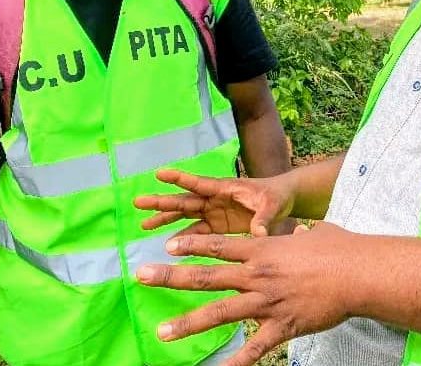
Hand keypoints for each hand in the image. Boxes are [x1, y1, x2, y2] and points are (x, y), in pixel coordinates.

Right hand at [134, 169, 294, 236]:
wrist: (283, 202)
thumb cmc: (277, 197)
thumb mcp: (273, 205)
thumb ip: (264, 219)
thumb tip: (259, 234)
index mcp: (225, 188)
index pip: (199, 183)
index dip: (180, 178)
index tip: (159, 173)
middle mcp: (215, 199)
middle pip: (184, 199)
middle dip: (162, 201)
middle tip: (138, 202)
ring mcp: (214, 212)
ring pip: (185, 215)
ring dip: (166, 219)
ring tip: (143, 226)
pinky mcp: (218, 225)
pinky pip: (196, 231)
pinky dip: (183, 238)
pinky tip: (169, 246)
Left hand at [136, 222, 357, 365]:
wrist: (358, 272)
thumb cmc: (340, 248)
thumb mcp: (312, 234)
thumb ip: (296, 236)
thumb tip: (297, 234)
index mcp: (262, 250)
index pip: (219, 246)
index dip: (191, 245)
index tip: (168, 245)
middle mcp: (257, 275)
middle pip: (206, 276)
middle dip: (171, 277)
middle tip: (141, 276)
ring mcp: (267, 302)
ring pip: (220, 313)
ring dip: (189, 323)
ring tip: (163, 332)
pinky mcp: (282, 327)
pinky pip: (255, 348)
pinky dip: (237, 364)